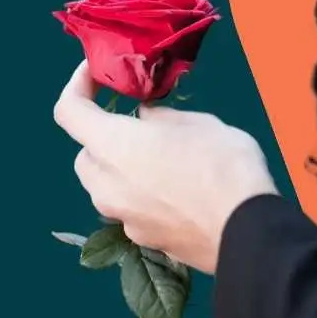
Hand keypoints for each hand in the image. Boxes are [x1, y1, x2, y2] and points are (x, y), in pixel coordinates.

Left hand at [53, 61, 278, 273]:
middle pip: (86, 155)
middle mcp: (107, 185)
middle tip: (140, 127)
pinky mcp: (142, 241)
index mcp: (114, 145)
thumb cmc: (224, 166)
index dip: (77, 87)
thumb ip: (162, 119)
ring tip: (162, 161)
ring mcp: (122, 219)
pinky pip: (130, 211)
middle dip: (103, 138)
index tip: (95, 75)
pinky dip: (142, 197)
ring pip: (105, 187)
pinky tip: (178, 194)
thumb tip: (146, 121)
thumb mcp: (199, 123)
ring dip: (120, 170)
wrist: (247, 231)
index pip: (69, 111)